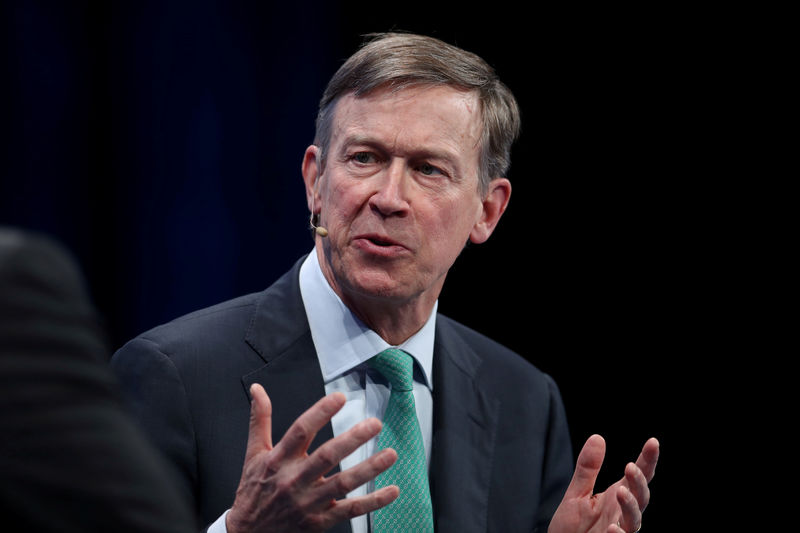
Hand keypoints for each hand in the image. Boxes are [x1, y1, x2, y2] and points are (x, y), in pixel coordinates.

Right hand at [226, 384, 398, 532]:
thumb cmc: (253, 490)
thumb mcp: (253, 454)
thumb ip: (259, 419)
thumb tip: (258, 389)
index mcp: (279, 459)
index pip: (301, 431)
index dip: (320, 412)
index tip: (339, 397)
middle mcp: (295, 480)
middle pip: (326, 456)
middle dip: (352, 439)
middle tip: (374, 424)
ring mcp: (309, 502)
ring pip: (343, 484)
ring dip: (369, 469)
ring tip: (390, 454)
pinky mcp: (320, 521)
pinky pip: (350, 511)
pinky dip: (373, 502)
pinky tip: (391, 490)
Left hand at [549, 434, 658, 532]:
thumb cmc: (572, 526)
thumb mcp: (576, 494)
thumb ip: (588, 469)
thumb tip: (598, 437)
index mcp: (617, 496)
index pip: (637, 476)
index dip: (647, 460)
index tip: (653, 442)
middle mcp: (622, 513)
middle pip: (641, 497)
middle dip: (639, 482)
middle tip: (630, 467)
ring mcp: (619, 530)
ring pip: (634, 519)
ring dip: (630, 505)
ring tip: (620, 492)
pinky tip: (612, 528)